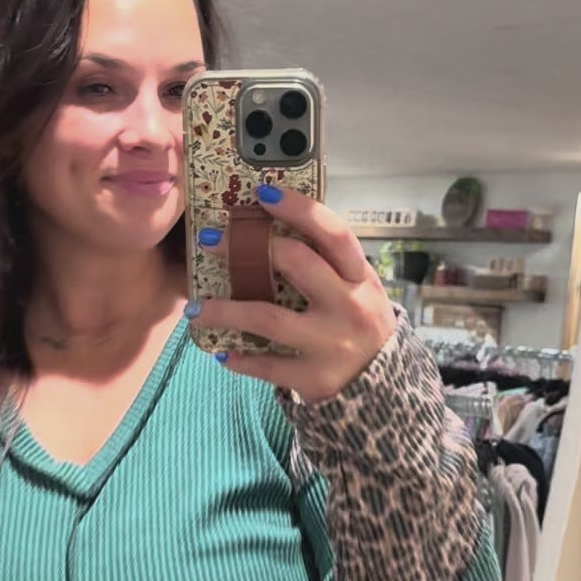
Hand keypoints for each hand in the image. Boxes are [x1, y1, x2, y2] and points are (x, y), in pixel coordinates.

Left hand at [193, 183, 396, 402]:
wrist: (383, 387)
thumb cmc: (357, 323)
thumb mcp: (356, 289)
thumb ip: (326, 263)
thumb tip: (272, 225)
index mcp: (360, 277)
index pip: (333, 233)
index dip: (299, 209)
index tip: (262, 194)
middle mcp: (349, 306)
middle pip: (297, 263)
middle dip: (248, 248)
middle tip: (211, 242)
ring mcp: (332, 344)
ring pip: (268, 319)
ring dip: (226, 310)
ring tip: (196, 308)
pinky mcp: (315, 378)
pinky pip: (266, 365)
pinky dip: (239, 358)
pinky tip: (221, 351)